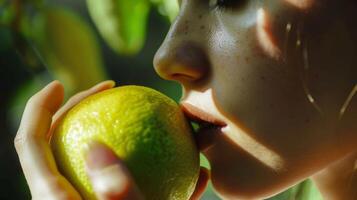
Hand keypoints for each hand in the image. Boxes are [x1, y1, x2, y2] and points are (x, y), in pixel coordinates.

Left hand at [14, 81, 208, 199]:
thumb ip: (114, 191)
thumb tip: (93, 144)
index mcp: (54, 198)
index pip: (30, 142)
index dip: (38, 108)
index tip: (60, 84)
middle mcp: (64, 196)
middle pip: (57, 140)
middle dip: (79, 108)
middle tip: (107, 91)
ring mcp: (86, 199)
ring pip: (88, 153)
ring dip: (112, 129)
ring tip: (141, 116)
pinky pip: (123, 177)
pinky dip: (148, 166)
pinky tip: (189, 170)